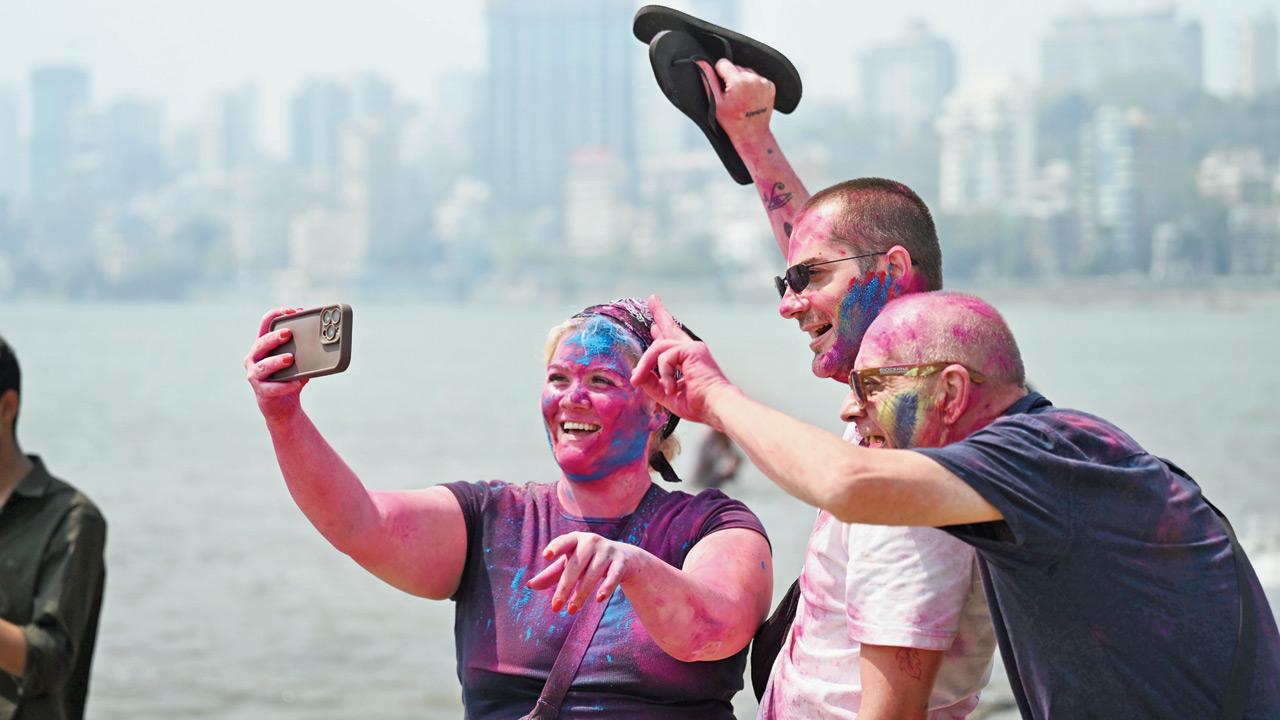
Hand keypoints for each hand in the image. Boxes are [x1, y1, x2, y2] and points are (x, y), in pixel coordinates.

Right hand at [244, 307, 307, 416]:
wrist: (283, 406)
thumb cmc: (289, 377)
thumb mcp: (297, 359)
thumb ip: (303, 346)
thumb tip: (324, 333)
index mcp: (262, 345)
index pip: (264, 324)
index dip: (275, 314)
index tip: (290, 311)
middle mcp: (254, 358)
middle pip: (261, 343)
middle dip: (274, 337)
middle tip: (288, 333)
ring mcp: (255, 375)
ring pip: (263, 366)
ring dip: (276, 361)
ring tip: (290, 359)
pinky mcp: (262, 391)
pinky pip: (272, 388)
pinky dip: (285, 385)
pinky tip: (296, 383)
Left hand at [527, 532, 645, 613]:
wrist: (624, 558)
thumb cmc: (589, 561)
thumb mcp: (570, 564)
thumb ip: (551, 574)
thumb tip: (530, 586)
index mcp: (575, 539)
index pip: (563, 542)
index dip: (555, 548)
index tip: (546, 556)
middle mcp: (591, 541)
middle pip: (576, 565)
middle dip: (565, 587)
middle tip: (555, 607)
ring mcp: (608, 551)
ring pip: (593, 573)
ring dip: (581, 593)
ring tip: (571, 610)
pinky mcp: (621, 562)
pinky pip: (613, 576)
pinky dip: (606, 587)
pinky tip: (599, 599)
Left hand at [630, 295, 735, 429]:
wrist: (715, 406)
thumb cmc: (698, 405)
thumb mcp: (667, 394)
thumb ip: (653, 383)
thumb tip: (637, 374)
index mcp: (688, 360)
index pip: (672, 341)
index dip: (662, 332)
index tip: (654, 324)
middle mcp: (691, 350)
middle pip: (671, 327)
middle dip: (660, 313)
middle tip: (652, 298)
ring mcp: (692, 348)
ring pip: (658, 347)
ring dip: (645, 364)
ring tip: (637, 379)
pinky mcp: (691, 349)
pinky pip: (664, 356)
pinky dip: (664, 373)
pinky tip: (671, 387)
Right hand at [696, 58, 774, 137]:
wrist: (752, 134)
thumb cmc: (731, 121)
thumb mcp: (715, 102)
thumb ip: (708, 80)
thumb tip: (700, 62)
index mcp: (738, 81)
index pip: (723, 63)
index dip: (718, 74)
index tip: (721, 88)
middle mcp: (753, 79)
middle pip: (735, 67)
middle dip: (731, 78)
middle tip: (732, 96)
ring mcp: (763, 82)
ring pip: (746, 72)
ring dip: (742, 81)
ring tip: (741, 98)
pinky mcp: (770, 86)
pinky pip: (757, 78)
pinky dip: (752, 85)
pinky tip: (749, 98)